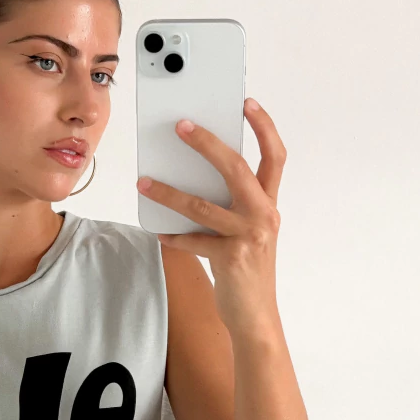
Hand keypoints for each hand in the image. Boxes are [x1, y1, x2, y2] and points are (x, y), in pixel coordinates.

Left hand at [136, 99, 285, 336]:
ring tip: (145, 182)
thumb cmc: (248, 270)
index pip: (275, 157)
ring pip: (202, 205)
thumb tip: (195, 178)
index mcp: (269, 204)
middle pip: (236, 168)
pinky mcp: (229, 258)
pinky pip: (193, 241)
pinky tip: (160, 233)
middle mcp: (264, 216)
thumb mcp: (247, 232)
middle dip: (207, 143)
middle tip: (181, 126)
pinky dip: (174, 237)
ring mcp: (248, 237)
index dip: (264, 127)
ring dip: (169, 192)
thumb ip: (231, 205)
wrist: (256, 316)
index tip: (247, 103)